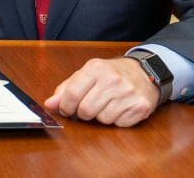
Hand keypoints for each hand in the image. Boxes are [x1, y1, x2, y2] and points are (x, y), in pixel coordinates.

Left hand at [44, 57, 159, 126]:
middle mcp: (113, 80)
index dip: (65, 106)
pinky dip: (117, 120)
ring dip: (101, 116)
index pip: (72, 94)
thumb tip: (49, 104)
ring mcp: (128, 94)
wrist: (144, 72)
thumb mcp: (87, 74)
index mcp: (96, 68)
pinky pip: (119, 124)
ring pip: (102, 119)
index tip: (66, 109)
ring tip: (107, 104)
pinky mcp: (140, 107)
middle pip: (86, 110)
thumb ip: (66, 88)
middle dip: (83, 113)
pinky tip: (120, 108)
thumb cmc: (111, 74)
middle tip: (89, 106)